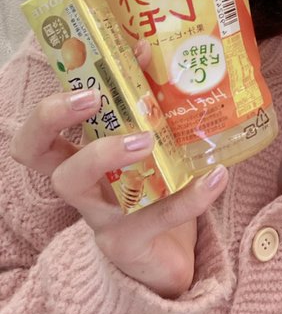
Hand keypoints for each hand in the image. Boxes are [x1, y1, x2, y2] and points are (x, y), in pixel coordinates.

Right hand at [10, 41, 227, 297]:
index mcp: (82, 158)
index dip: (54, 102)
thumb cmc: (156, 194)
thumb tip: (150, 53)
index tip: (93, 78)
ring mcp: (99, 215)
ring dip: (105, 151)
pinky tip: (216, 176)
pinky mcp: (129, 243)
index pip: (40, 130)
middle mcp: (81, 185)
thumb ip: (149, 109)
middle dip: (54, 116)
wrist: (170, 260)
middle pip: (34, 151)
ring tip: (147, 139)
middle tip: (94, 98)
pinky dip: (188, 196)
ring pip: (73, 183)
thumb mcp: (152, 149)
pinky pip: (153, 218)